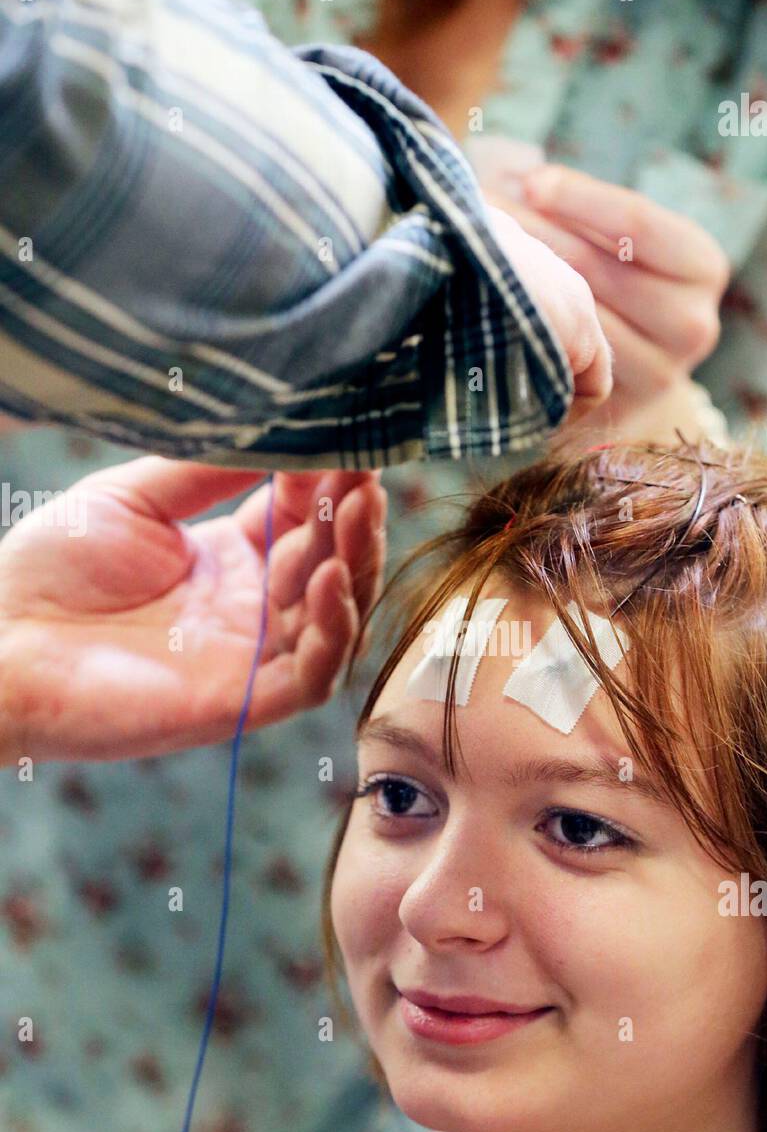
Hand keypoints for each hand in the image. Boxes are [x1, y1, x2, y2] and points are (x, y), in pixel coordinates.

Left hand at [0, 458, 386, 764]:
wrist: (0, 644)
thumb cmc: (51, 569)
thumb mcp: (134, 497)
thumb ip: (205, 470)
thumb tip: (280, 429)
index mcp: (230, 559)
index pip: (303, 518)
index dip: (328, 482)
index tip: (347, 438)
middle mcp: (252, 608)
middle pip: (333, 564)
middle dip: (355, 519)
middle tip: (365, 474)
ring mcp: (252, 657)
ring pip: (338, 618)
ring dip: (358, 565)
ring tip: (361, 512)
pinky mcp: (243, 702)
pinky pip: (314, 674)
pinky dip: (334, 629)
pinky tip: (330, 578)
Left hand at [486, 164, 729, 429]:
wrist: (643, 382)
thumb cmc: (625, 292)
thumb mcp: (629, 246)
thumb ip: (591, 211)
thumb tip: (519, 175)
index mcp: (703, 266)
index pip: (634, 222)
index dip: (577, 197)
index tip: (529, 181)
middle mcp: (692, 323)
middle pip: (595, 266)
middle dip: (534, 228)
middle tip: (481, 202)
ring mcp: (660, 373)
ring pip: (574, 315)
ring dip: (520, 278)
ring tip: (476, 248)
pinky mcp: (621, 408)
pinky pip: (564, 359)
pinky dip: (527, 328)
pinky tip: (493, 304)